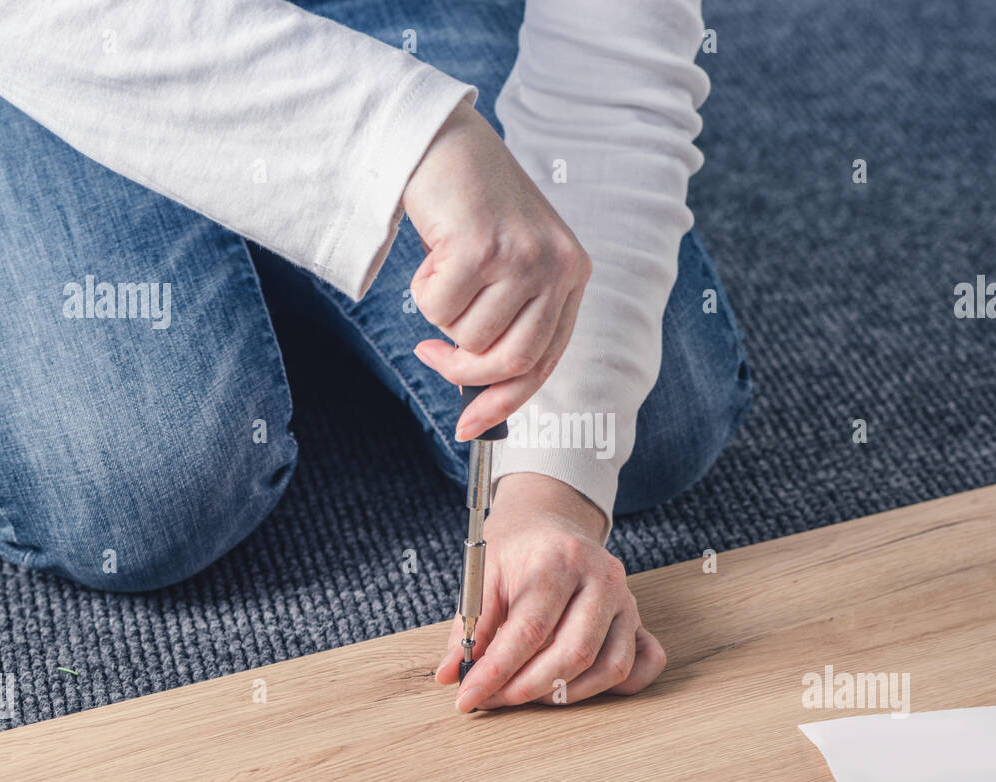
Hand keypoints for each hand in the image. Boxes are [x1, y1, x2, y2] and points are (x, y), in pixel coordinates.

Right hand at [401, 99, 590, 439]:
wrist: (443, 141)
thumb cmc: (471, 206)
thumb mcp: (509, 263)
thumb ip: (511, 316)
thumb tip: (483, 391)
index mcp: (572, 275)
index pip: (544, 361)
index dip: (505, 402)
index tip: (470, 427)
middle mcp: (557, 268)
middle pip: (511, 361)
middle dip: (463, 373)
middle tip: (430, 355)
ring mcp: (523, 257)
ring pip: (468, 336)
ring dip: (440, 315)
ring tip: (442, 269)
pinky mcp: (482, 248)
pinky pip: (438, 308)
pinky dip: (423, 289)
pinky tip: (432, 252)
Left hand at [435, 473, 666, 709]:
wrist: (550, 520)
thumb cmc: (516, 550)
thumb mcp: (483, 576)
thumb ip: (468, 628)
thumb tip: (450, 676)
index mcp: (558, 559)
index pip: (529, 629)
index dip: (497, 671)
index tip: (468, 697)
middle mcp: (599, 577)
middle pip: (574, 653)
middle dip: (529, 688)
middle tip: (496, 701)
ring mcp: (625, 598)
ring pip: (610, 666)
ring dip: (566, 694)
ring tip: (528, 695)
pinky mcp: (638, 617)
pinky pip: (643, 664)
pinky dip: (616, 687)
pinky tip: (578, 688)